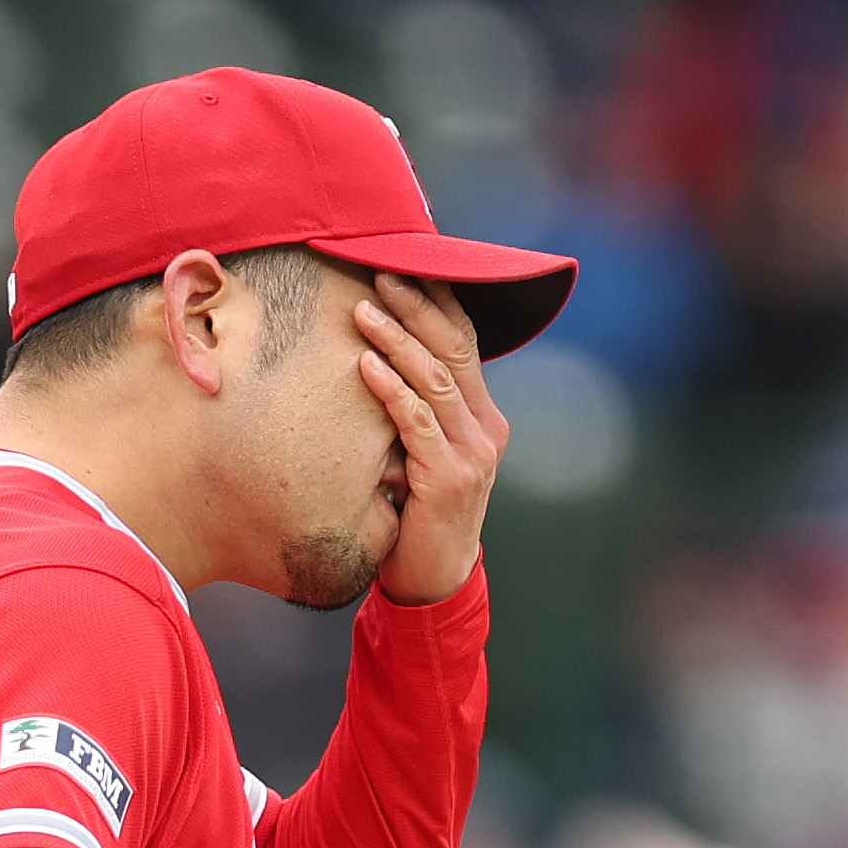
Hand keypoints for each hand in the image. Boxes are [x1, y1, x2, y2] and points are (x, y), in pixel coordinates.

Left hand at [354, 272, 507, 606]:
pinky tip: (364, 366)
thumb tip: (369, 366)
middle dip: (418, 307)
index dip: (438, 303)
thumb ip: (410, 418)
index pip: (464, 344)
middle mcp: (485, 426)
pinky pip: (417, 422)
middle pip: (455, 349)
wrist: (433, 579)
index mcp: (482, 416)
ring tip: (362, 309)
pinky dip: (390, 390)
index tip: (406, 267)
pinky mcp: (449, 477)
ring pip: (436, 379)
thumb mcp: (417, 456)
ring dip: (397, 340)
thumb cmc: (413, 515)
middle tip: (381, 273)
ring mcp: (472, 451)